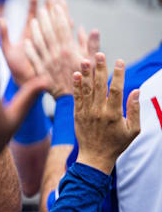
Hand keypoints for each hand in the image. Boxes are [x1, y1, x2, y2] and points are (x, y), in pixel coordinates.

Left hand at [22, 0, 99, 98]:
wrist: (75, 100)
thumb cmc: (88, 81)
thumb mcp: (94, 63)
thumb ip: (92, 46)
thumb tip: (93, 30)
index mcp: (70, 50)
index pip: (63, 28)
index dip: (59, 15)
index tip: (56, 5)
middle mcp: (57, 54)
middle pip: (49, 32)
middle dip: (46, 18)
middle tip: (43, 7)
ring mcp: (47, 62)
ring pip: (39, 42)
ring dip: (36, 30)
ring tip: (34, 20)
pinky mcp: (40, 71)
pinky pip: (32, 57)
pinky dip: (29, 48)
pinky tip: (26, 41)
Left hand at [74, 54, 139, 174]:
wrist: (95, 157)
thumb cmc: (117, 144)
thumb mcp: (133, 130)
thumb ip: (134, 110)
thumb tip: (136, 91)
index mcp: (114, 114)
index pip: (116, 89)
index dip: (118, 74)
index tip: (119, 61)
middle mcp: (99, 111)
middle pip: (100, 86)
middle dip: (100, 68)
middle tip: (99, 54)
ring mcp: (86, 112)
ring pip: (86, 89)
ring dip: (86, 73)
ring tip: (85, 59)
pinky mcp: (77, 115)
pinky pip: (76, 97)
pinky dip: (76, 86)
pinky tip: (76, 74)